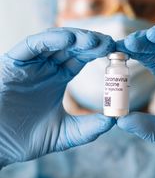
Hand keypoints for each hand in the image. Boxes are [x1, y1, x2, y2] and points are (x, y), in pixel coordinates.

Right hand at [0, 28, 114, 167]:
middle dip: (92, 42)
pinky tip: (70, 40)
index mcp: (58, 77)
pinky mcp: (13, 62)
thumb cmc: (24, 139)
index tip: (119, 53)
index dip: (99, 53)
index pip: (82, 58)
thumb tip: (115, 120)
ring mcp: (30, 63)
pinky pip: (33, 45)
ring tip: (96, 42)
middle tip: (112, 44)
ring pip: (55, 41)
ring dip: (76, 38)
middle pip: (72, 46)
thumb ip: (88, 128)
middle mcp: (46, 66)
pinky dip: (51, 39)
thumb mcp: (64, 133)